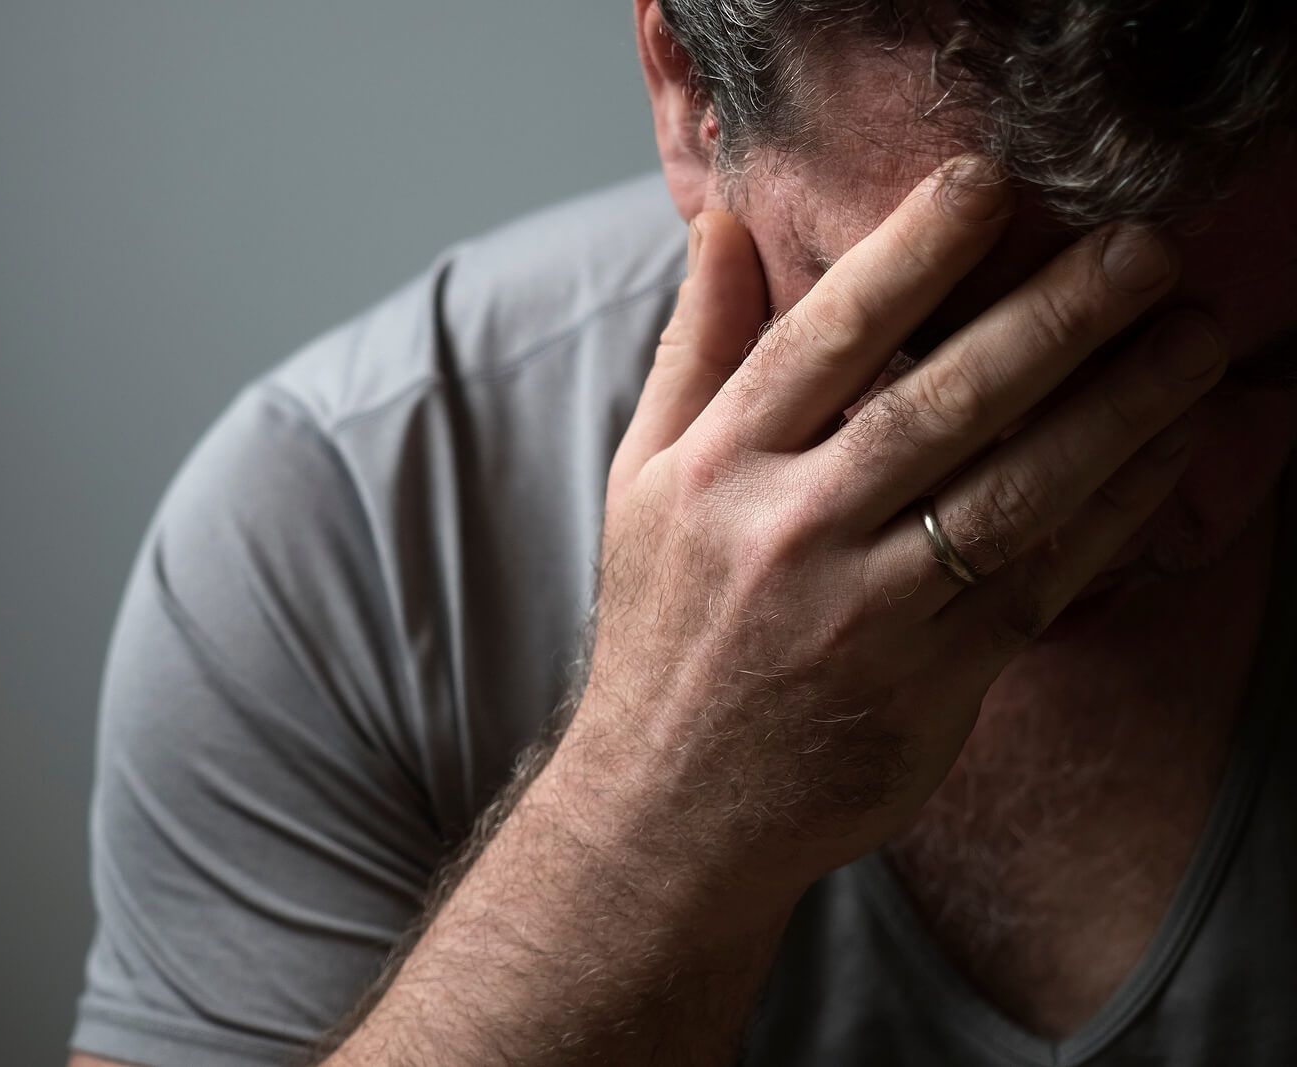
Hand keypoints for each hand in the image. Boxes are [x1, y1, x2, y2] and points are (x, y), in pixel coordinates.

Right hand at [580, 156, 1225, 886]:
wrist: (673, 802)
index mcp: (715, 471)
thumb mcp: (641, 481)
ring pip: (1011, 492)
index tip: (987, 184)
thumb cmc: (662, 628)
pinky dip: (1113, 511)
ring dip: (1116, 408)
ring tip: (1189, 337)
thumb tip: (722, 225)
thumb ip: (694, 351)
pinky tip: (1167, 450)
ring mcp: (866, 613)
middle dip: (1053, 317)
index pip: (820, 339)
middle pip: (937, 404)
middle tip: (1144, 248)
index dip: (910, 253)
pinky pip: (1041, 580)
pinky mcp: (933, 682)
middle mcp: (790, 533)